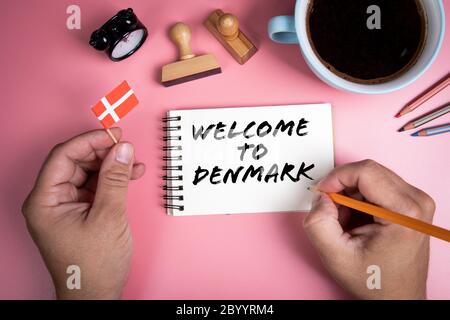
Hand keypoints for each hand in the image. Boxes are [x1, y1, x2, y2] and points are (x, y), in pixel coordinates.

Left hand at [22, 128, 144, 298]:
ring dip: (111, 166)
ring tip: (132, 163)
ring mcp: (65, 206)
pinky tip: (130, 175)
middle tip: (126, 147)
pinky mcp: (79, 211)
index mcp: (45, 201)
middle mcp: (51, 201)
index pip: (63, 156)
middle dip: (102, 153)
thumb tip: (122, 149)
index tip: (113, 134)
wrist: (96, 295)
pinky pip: (95, 187)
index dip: (89, 141)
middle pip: (75, 162)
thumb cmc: (93, 266)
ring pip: (87, 173)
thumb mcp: (109, 217)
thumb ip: (116, 179)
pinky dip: (112, 180)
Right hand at [303, 160, 434, 298]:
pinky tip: (357, 220)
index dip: (336, 178)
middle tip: (332, 212)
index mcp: (405, 212)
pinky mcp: (411, 202)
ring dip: (350, 194)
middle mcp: (417, 201)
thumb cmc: (374, 281)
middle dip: (342, 187)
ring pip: (371, 176)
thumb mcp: (336, 256)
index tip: (322, 194)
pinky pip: (377, 185)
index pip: (366, 171)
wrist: (398, 297)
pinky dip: (359, 198)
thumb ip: (318, 223)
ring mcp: (417, 200)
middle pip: (368, 171)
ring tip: (346, 221)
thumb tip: (320, 197)